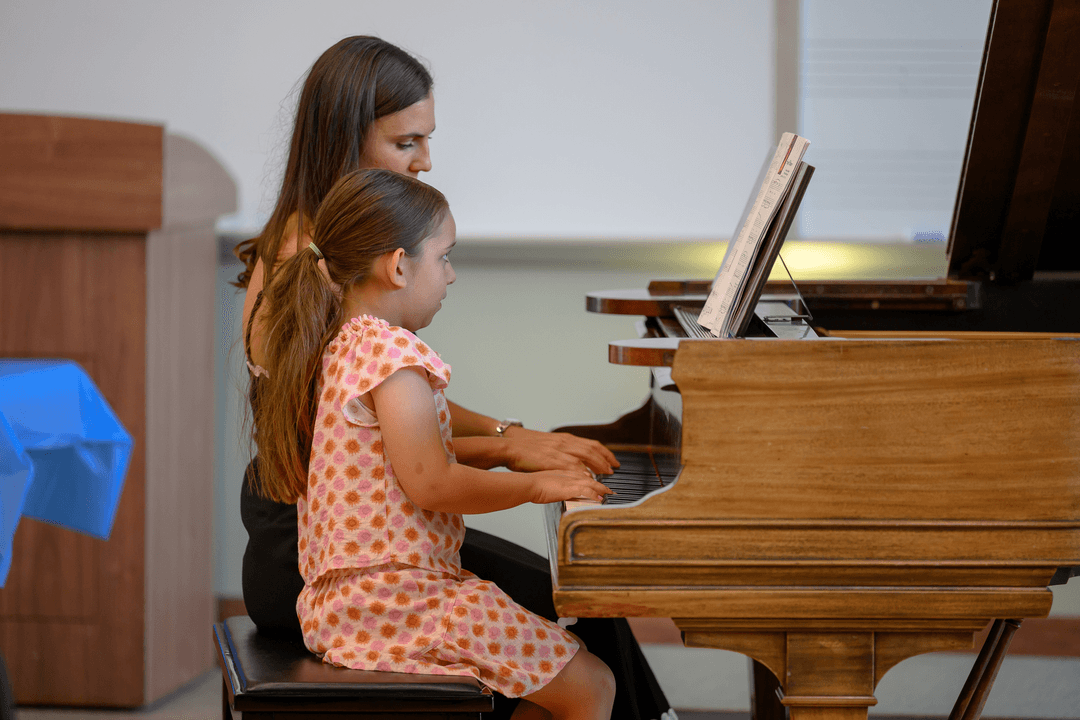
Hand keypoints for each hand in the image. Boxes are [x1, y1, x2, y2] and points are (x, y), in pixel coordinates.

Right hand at [503, 427, 619, 474]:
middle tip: (613, 469)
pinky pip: (571, 466)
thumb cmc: (525, 447)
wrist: (510, 445)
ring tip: (605, 476)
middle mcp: (564, 442)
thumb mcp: (548, 445)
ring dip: (597, 466)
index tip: (613, 461)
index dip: (604, 453)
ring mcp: (558, 450)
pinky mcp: (551, 460)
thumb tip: (572, 462)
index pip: (591, 444)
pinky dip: (581, 472)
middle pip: (592, 450)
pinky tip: (587, 479)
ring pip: (585, 456)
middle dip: (605, 460)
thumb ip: (561, 452)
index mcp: (564, 439)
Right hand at [528, 469, 612, 504]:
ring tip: (609, 494)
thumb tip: (560, 491)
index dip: (592, 480)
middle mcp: (570, 475)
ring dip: (601, 489)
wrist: (530, 484)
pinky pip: (587, 491)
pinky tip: (599, 499)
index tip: (598, 485)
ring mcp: (571, 481)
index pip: (583, 475)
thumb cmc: (534, 484)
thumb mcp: (548, 481)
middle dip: (601, 484)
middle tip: (609, 490)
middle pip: (590, 478)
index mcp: (565, 472)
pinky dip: (594, 494)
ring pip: (592, 483)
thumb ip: (557, 485)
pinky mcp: (570, 488)